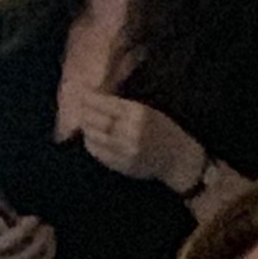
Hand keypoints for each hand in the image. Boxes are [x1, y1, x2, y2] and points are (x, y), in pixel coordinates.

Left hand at [61, 84, 206, 192]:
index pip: (107, 103)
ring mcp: (125, 149)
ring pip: (93, 136)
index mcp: (140, 113)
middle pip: (96, 120)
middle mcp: (131, 131)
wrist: (178, 158)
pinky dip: (90, 143)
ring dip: (86, 128)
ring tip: (85, 123)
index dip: (91, 99)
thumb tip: (98, 98)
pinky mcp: (120, 164)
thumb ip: (125, 107)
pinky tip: (92, 138)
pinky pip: (97, 152)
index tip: (83, 95)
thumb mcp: (150, 112)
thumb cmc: (164, 131)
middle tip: (80, 109)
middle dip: (85, 113)